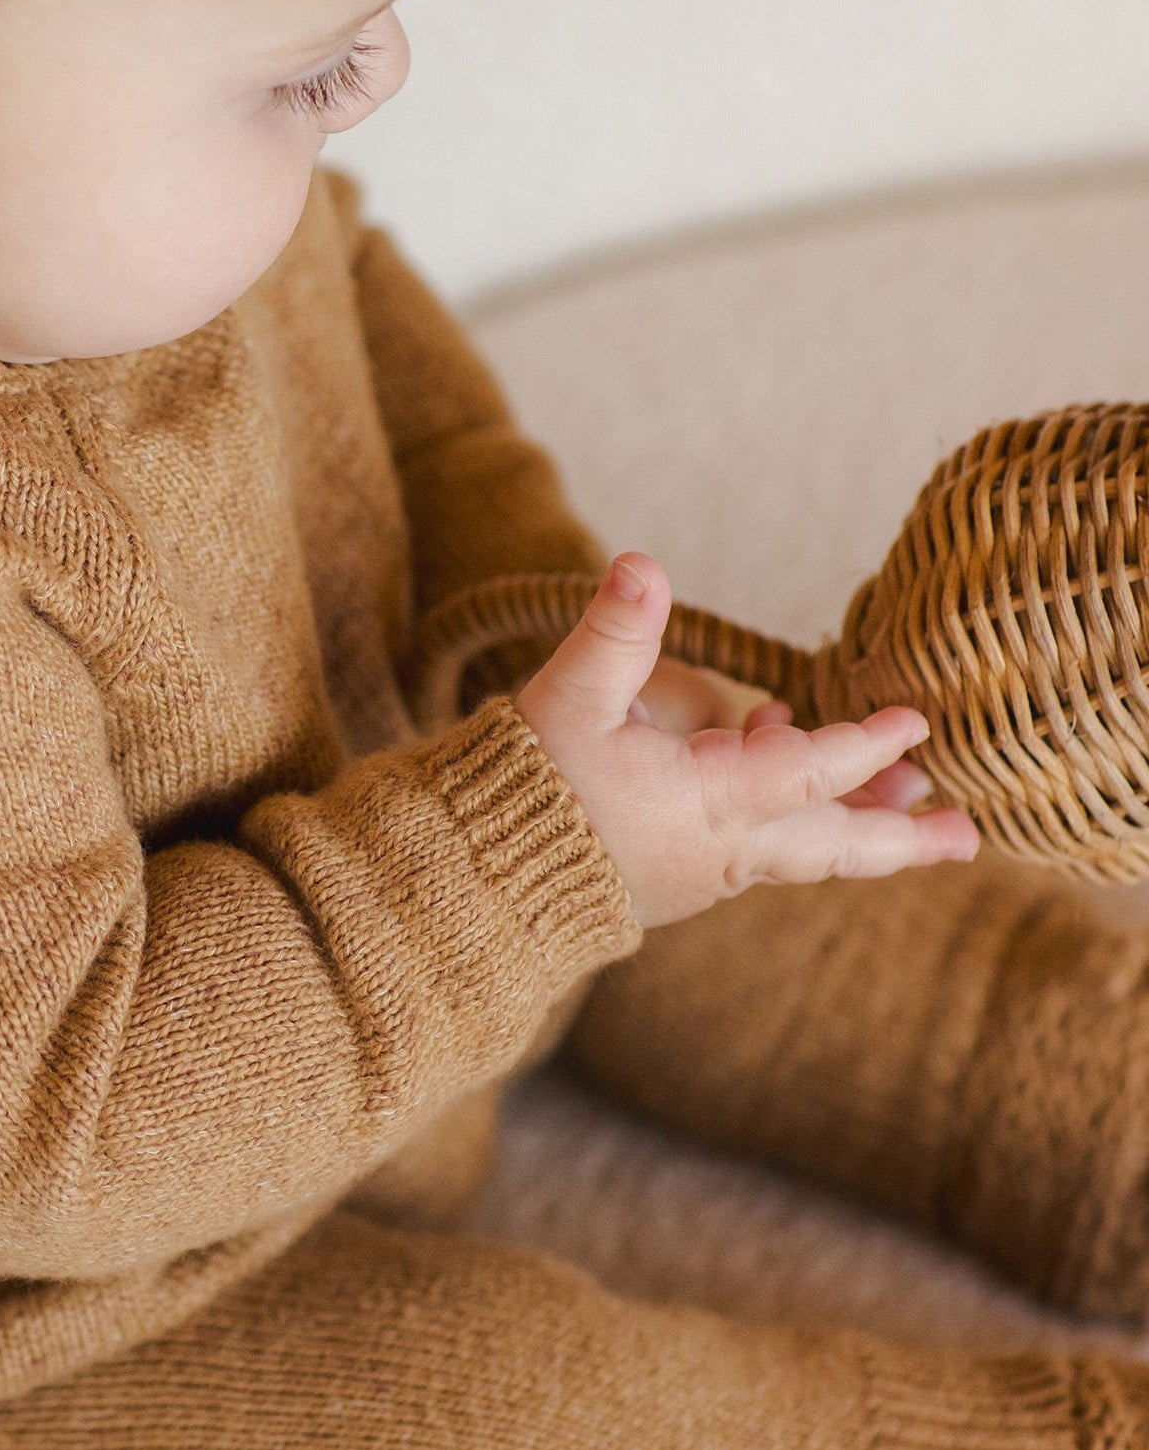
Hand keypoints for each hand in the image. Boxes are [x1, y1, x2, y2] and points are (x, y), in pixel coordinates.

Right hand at [516, 553, 979, 930]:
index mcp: (704, 805)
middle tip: (967, 835)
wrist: (482, 885)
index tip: (914, 721)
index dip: (863, 747)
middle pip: (830, 847)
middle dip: (899, 837)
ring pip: (801, 852)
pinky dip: (795, 820)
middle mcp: (720, 849)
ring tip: (912, 806)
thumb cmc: (526, 790)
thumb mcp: (566, 701)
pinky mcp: (681, 876)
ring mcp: (704, 871)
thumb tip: (642, 564)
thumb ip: (612, 634)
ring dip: (856, 827)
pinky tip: (782, 759)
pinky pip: (760, 848)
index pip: (807, 776)